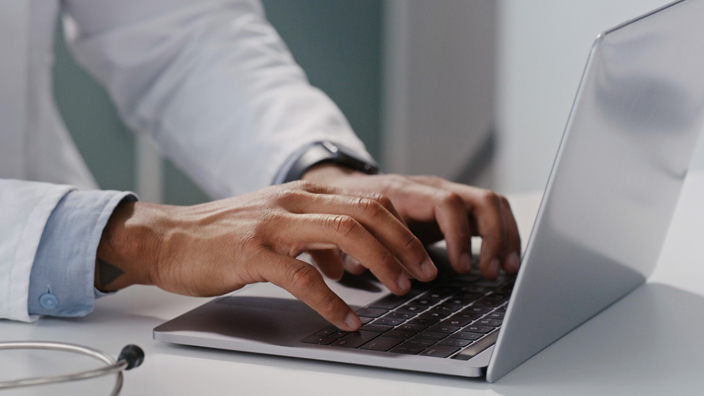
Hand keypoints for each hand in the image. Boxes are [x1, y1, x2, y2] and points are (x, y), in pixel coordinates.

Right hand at [94, 181, 436, 330]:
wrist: (169, 238)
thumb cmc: (222, 235)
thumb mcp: (276, 227)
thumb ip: (313, 240)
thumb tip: (344, 265)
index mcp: (302, 194)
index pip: (367, 202)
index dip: (400, 228)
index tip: (420, 255)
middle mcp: (293, 201)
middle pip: (365, 214)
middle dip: (401, 245)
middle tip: (422, 274)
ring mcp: (273, 224)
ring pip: (344, 235)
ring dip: (379, 264)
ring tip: (399, 290)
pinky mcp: (253, 253)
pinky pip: (303, 277)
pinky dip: (332, 301)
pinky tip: (347, 319)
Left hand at [303, 165, 521, 278]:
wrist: (352, 190)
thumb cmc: (354, 211)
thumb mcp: (354, 228)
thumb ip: (361, 246)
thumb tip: (368, 268)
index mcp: (408, 191)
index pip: (447, 204)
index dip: (458, 236)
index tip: (462, 267)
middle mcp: (434, 188)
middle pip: (481, 199)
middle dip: (493, 237)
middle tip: (491, 272)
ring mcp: (449, 195)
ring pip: (493, 204)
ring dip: (506, 237)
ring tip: (507, 269)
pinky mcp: (458, 207)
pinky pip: (492, 213)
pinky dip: (504, 235)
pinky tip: (508, 260)